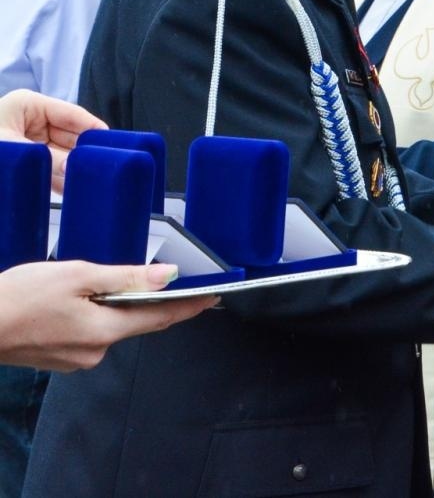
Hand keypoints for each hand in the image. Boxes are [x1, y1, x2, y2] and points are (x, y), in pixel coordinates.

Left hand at [0, 89, 106, 192]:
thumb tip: (75, 167)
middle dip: (82, 154)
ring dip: (71, 169)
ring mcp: (29, 140)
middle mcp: (32, 121)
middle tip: (101, 168)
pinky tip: (71, 189)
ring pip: (60, 155)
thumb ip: (48, 158)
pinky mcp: (26, 160)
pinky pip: (49, 168)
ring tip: (88, 181)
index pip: (71, 114)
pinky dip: (59, 179)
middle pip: (69, 136)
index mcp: (28, 105)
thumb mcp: (14, 149)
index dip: (92, 127)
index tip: (112, 142)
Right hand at [0, 262, 214, 371]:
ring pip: (110, 327)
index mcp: (104, 331)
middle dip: (152, 303)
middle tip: (170, 282)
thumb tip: (167, 277)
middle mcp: (95, 352)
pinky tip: (76, 301)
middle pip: (137, 323)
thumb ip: (125, 277)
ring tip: (98, 284)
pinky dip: (93, 316)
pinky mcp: (58, 358)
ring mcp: (76, 359)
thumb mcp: (77, 275)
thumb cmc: (17, 298)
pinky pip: (89, 334)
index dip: (190, 306)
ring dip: (115, 307)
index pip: (161, 318)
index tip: (213, 297)